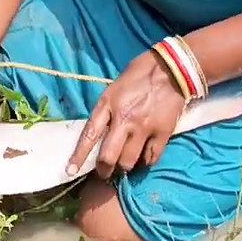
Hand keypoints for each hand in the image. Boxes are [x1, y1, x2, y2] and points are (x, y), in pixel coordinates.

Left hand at [67, 51, 184, 177]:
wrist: (170, 68)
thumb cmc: (139, 75)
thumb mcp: (113, 89)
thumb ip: (106, 111)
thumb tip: (99, 134)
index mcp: (108, 104)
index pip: (88, 135)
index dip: (78, 156)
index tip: (71, 171)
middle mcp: (124, 119)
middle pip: (108, 156)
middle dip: (104, 170)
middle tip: (105, 172)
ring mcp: (144, 127)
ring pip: (129, 161)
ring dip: (125, 167)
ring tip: (125, 165)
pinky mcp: (162, 132)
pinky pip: (151, 158)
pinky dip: (145, 162)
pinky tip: (143, 158)